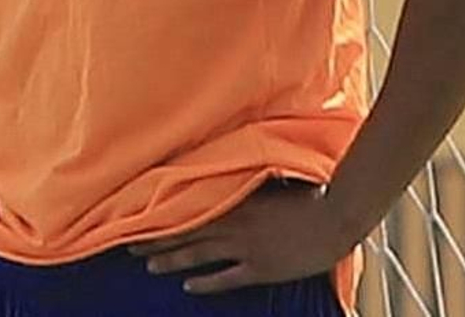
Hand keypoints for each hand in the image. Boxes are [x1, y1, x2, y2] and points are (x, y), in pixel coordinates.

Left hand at [129, 184, 350, 294]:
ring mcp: (246, 248)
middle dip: (155, 240)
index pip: (185, 209)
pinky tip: (187, 286)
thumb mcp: (266, 181)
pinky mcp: (261, 269)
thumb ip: (240, 182)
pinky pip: (226, 278)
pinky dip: (205, 283)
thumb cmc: (305, 193)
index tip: (135, 218)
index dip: (159, 216)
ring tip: (149, 265)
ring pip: (198, 255)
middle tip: (129, 245)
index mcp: (233, 200)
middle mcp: (233, 224)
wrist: (335, 217)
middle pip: (184, 232)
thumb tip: (218, 178)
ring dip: (171, 260)